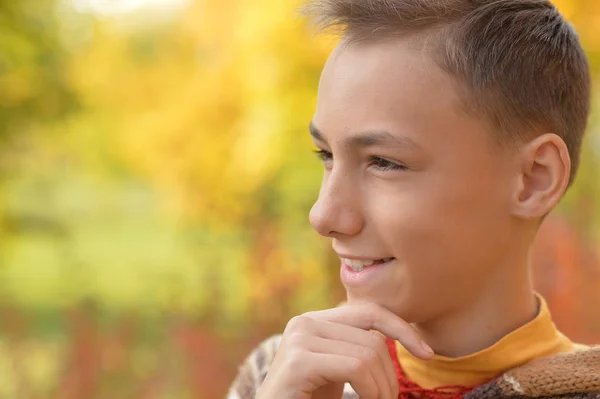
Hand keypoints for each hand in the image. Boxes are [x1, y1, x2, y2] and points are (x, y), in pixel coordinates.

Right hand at [256, 302, 433, 398]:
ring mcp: (299, 339)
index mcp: (314, 321)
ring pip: (368, 354)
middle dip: (390, 375)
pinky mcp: (298, 361)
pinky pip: (356, 368)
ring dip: (382, 389)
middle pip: (372, 337)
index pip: (368, 311)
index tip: (427, 352)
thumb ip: (356, 347)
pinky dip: (371, 391)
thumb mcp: (336, 370)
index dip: (401, 328)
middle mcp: (304, 323)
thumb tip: (409, 336)